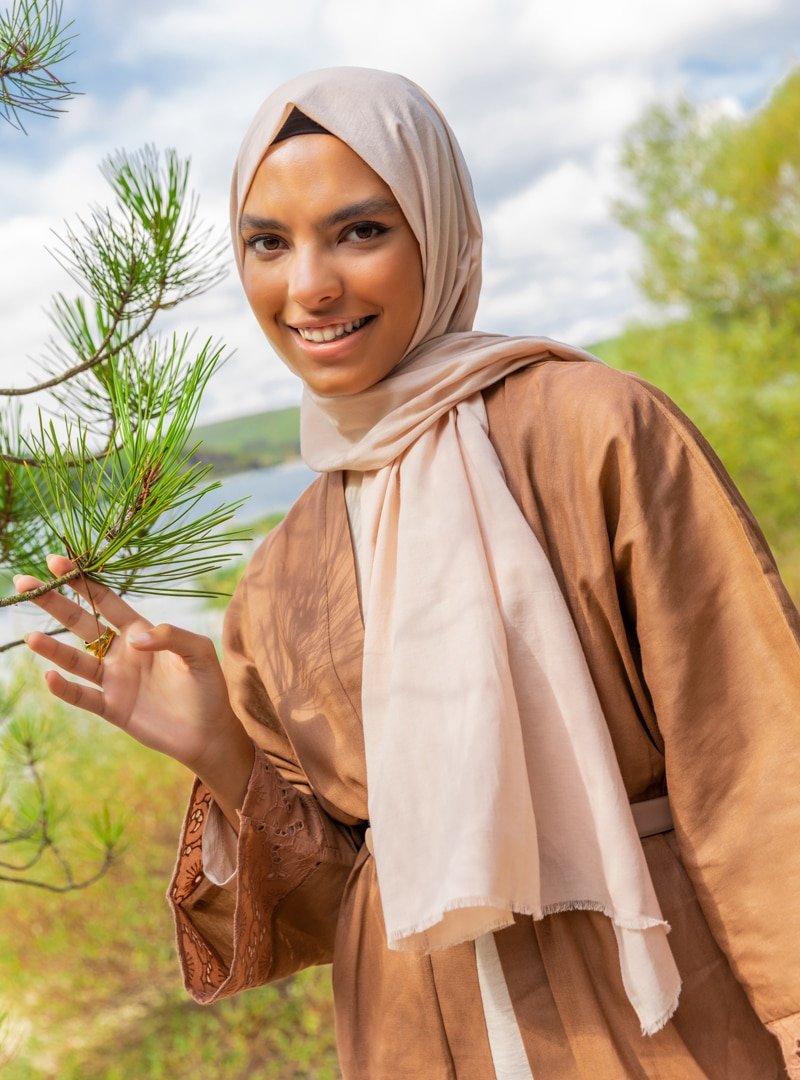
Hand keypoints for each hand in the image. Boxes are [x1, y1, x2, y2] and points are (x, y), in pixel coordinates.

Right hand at [16, 555, 253, 822]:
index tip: (57, 561)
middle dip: (55, 604)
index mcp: (141, 632)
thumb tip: (134, 638)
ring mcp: (115, 680)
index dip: (82, 582)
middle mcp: (122, 653)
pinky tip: (51, 677)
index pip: (105, 601)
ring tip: (32, 637)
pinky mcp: (113, 708)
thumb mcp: (198, 652)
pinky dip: (66, 689)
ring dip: (53, 650)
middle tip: (26, 583)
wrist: (210, 731)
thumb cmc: (208, 686)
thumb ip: (171, 637)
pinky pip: (84, 697)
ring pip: (77, 660)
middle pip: (81, 624)